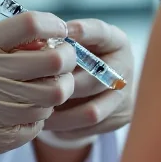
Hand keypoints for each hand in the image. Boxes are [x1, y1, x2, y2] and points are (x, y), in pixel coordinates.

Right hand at [0, 11, 77, 161]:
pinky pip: (36, 125)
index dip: (54, 24)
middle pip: (50, 62)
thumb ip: (4, 41)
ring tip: (46, 87)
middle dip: (67, 59)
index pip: (28, 24)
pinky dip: (39, 116)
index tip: (62, 30)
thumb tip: (51, 37)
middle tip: (65, 60)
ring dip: (56, 91)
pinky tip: (26, 110)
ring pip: (50, 97)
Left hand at [38, 19, 134, 146]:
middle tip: (35, 85)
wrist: (93, 87)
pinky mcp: (119, 118)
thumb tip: (36, 42)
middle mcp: (125, 66)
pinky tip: (45, 121)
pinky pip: (88, 128)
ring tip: (34, 108)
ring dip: (61, 112)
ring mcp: (125, 95)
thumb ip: (61, 42)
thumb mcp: (74, 43)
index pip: (101, 32)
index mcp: (115, 40)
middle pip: (95, 78)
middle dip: (64, 84)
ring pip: (91, 111)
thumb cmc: (76, 57)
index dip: (82, 32)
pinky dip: (65, 127)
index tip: (60, 33)